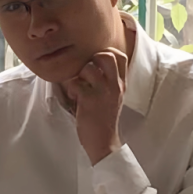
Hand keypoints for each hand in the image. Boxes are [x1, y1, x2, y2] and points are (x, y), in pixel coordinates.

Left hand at [62, 48, 127, 164]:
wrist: (104, 142)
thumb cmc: (104, 119)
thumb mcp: (113, 97)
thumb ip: (108, 80)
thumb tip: (93, 63)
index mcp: (121, 83)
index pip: (120, 55)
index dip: (106, 52)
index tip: (96, 62)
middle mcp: (115, 85)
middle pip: (106, 55)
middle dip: (92, 58)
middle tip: (86, 72)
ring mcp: (103, 92)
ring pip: (87, 67)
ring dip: (78, 76)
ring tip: (78, 88)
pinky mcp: (89, 100)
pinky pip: (74, 83)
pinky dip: (71, 89)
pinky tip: (74, 99)